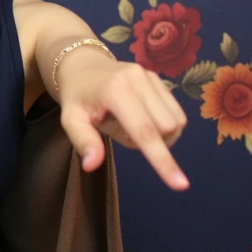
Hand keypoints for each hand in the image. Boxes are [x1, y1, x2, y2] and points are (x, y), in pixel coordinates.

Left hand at [56, 60, 188, 189]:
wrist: (83, 66)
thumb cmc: (77, 97)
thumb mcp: (71, 120)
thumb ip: (83, 141)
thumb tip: (91, 165)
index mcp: (116, 91)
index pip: (145, 132)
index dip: (162, 160)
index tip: (180, 185)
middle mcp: (138, 80)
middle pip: (166, 128)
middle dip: (155, 144)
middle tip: (126, 136)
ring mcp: (151, 77)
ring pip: (176, 121)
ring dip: (162, 135)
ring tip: (134, 127)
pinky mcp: (159, 78)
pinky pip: (177, 112)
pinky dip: (166, 124)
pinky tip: (144, 119)